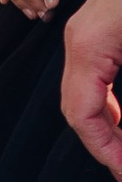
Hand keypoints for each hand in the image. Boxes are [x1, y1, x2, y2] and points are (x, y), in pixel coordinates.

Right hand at [63, 0, 121, 177]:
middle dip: (102, 143)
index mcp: (90, 48)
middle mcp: (78, 43)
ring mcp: (84, 35)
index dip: (104, 149)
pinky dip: (105, 105)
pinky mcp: (96, 32)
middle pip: (75, 108)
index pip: (82, 114)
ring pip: (81, 95)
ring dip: (103, 125)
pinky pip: (91, 78)